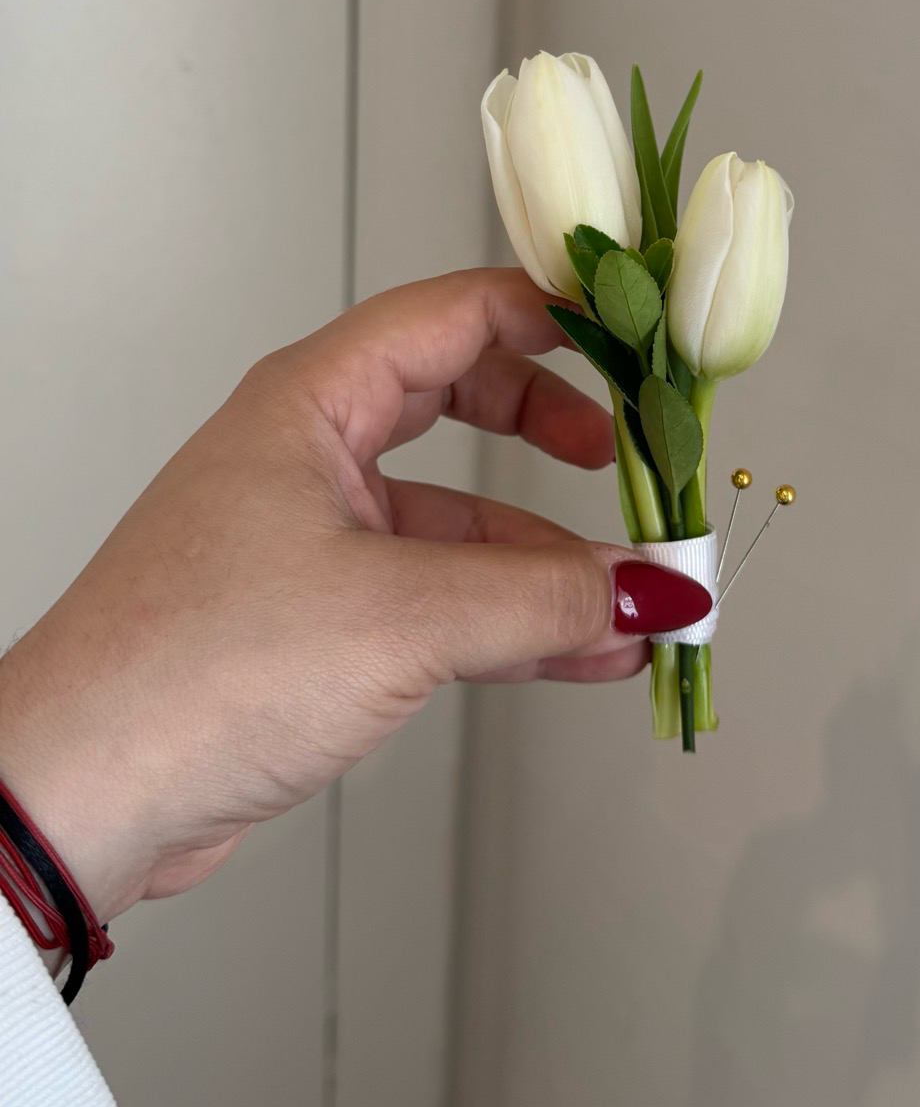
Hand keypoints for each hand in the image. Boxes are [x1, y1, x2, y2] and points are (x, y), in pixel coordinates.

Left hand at [0, 269, 709, 926]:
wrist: (83, 791)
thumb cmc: (188, 669)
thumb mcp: (397, 617)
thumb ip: (538, 598)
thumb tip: (649, 588)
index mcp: (310, 402)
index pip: (455, 314)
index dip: (552, 318)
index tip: (634, 341)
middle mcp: (308, 454)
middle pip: (461, 401)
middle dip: (556, 432)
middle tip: (630, 458)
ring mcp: (310, 538)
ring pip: (457, 517)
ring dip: (547, 556)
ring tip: (635, 597)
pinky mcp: (314, 619)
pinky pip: (437, 594)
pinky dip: (510, 618)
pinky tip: (579, 650)